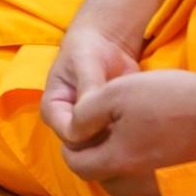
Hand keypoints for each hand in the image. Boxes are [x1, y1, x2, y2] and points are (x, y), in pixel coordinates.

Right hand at [39, 22, 143, 146]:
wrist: (105, 45)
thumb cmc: (87, 50)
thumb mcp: (86, 64)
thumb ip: (87, 89)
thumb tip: (89, 117)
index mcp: (53, 111)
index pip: (69, 136)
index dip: (92, 133)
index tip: (114, 118)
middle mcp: (67, 125)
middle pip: (85, 149)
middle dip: (108, 141)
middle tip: (131, 123)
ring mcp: (87, 129)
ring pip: (102, 151)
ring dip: (120, 141)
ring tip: (138, 122)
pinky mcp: (106, 130)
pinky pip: (116, 145)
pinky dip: (129, 138)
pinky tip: (142, 125)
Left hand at [56, 68, 195, 195]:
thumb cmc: (171, 97)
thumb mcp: (115, 93)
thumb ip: (86, 114)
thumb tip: (73, 132)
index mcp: (119, 162)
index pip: (79, 167)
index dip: (72, 149)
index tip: (77, 134)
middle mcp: (139, 183)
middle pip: (104, 180)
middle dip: (96, 161)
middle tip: (100, 136)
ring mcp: (164, 186)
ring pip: (129, 185)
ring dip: (121, 168)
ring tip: (126, 140)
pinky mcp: (185, 184)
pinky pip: (154, 185)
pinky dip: (146, 171)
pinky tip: (154, 148)